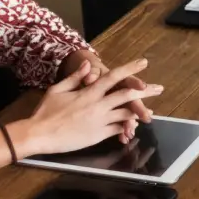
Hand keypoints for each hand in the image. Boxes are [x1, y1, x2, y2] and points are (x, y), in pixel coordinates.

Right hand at [19, 59, 160, 156]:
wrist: (39, 134)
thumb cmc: (46, 111)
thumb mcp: (58, 89)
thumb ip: (75, 77)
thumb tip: (87, 65)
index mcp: (89, 92)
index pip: (114, 76)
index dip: (131, 68)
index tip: (144, 63)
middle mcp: (98, 105)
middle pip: (128, 95)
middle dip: (146, 91)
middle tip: (159, 88)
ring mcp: (99, 121)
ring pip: (127, 114)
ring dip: (139, 112)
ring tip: (149, 113)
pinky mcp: (98, 135)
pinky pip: (118, 129)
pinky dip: (126, 127)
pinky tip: (131, 127)